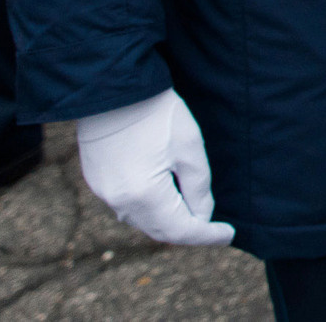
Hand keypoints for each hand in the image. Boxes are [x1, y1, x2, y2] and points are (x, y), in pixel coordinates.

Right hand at [75, 88, 235, 246]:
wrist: (113, 90)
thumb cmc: (156, 114)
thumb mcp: (189, 148)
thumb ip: (198, 187)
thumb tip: (202, 216)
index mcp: (144, 196)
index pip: (180, 230)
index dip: (206, 235)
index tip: (229, 234)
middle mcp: (119, 202)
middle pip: (159, 230)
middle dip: (188, 231)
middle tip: (215, 229)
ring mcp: (103, 193)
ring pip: (142, 221)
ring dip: (168, 222)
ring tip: (193, 214)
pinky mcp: (97, 182)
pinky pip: (127, 207)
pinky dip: (149, 210)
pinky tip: (165, 199)